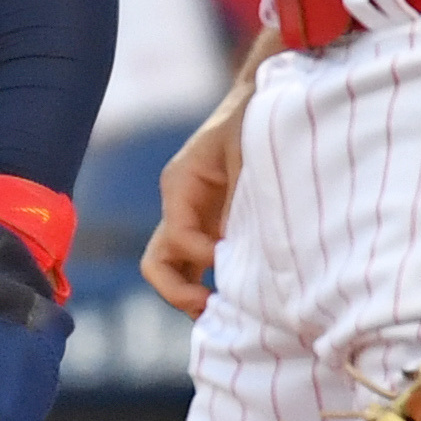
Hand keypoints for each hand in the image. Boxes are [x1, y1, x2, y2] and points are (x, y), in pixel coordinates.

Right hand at [143, 84, 251, 314]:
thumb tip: (238, 249)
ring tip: (226, 316)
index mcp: (179, 184)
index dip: (201, 255)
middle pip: (158, 262)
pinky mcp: (212, 230)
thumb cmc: (254, 123)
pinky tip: (242, 300)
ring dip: (191, 295)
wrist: (262, 103)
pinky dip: (211, 287)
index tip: (231, 261)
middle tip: (211, 308)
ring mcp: (194, 222)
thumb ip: (241, 200)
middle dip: (178, 291)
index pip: (177, 235)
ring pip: (174, 270)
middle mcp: (180, 207)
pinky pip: (199, 268)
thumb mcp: (248, 155)